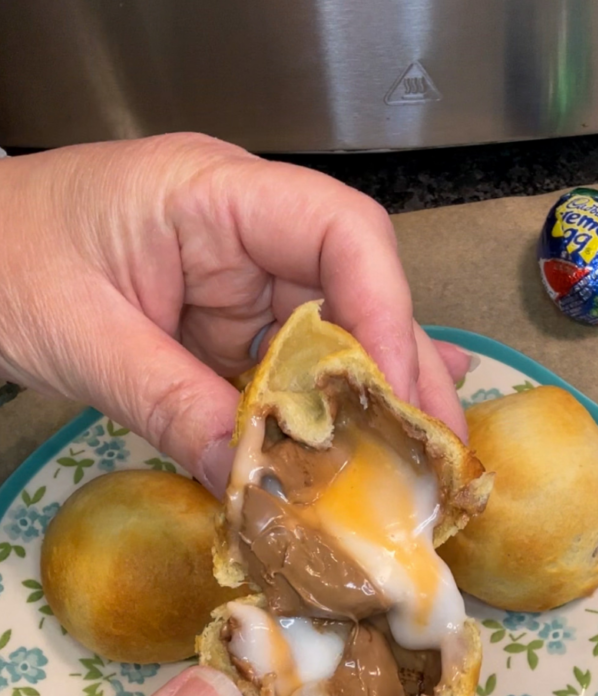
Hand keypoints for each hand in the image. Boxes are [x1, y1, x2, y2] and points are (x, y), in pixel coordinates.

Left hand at [0, 133, 470, 495]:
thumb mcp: (85, 337)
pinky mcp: (226, 329)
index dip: (384, 313)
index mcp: (214, 195)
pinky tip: (387, 434)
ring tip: (425, 465)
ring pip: (333, 341)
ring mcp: (239, 283)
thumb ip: (172, 403)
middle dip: (401, 376)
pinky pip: (289, 372)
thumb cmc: (2, 262)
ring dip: (375, 406)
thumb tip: (253, 483)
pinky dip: (327, 414)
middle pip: (356, 294)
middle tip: (440, 451)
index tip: (394, 398)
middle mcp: (246, 234)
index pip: (339, 233)